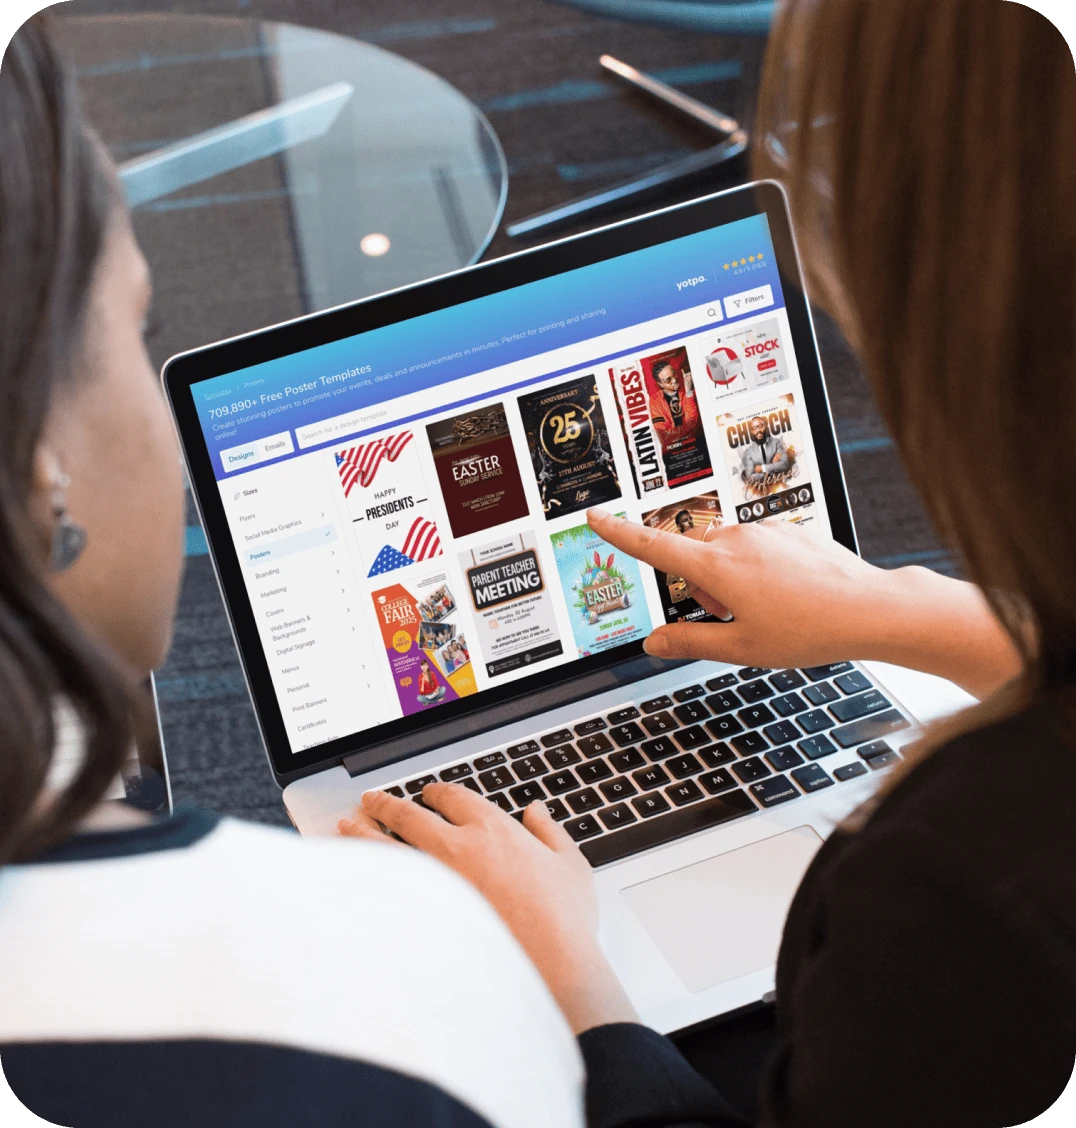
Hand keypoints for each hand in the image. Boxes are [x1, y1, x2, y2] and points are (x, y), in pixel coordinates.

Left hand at [339, 783, 638, 1034]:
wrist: (548, 968)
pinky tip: (354, 873)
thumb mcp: (570, 866)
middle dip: (386, 804)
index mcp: (492, 829)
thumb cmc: (562, 921)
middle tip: (371, 800)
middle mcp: (456, 847)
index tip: (428, 794)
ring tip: (347, 825)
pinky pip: (383, 887)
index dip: (436, 792)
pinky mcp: (420, 915)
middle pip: (409, 814)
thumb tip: (536, 812)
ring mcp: (433, 882)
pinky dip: (364, 875)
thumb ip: (550, 832)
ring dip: (363, 832)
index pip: (453, 798)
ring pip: (385, 846)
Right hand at [591, 507, 886, 669]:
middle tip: (734, 619)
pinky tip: (788, 595)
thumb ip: (689, 642)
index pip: (653, 546)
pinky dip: (759, 570)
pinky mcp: (788, 530)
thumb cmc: (808, 629)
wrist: (869, 608)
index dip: (618, 533)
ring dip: (731, 579)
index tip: (595, 517)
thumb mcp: (740, 648)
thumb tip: (654, 642)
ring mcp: (765, 532)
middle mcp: (736, 540)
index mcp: (717, 567)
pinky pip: (757, 547)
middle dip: (702, 587)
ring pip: (727, 553)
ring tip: (768, 610)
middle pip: (694, 558)